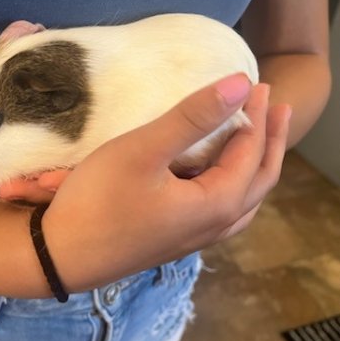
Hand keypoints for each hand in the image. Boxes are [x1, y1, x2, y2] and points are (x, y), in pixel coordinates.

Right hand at [28, 73, 290, 291]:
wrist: (60, 257)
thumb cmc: (99, 200)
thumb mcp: (144, 150)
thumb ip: (193, 117)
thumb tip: (242, 84)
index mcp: (216, 203)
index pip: (251, 152)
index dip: (258, 115)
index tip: (258, 83)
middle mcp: (214, 225)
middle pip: (259, 180)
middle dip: (271, 141)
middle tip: (280, 108)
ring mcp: (195, 238)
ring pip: (244, 201)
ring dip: (257, 167)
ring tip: (260, 142)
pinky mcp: (176, 241)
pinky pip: (225, 211)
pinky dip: (235, 187)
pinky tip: (219, 178)